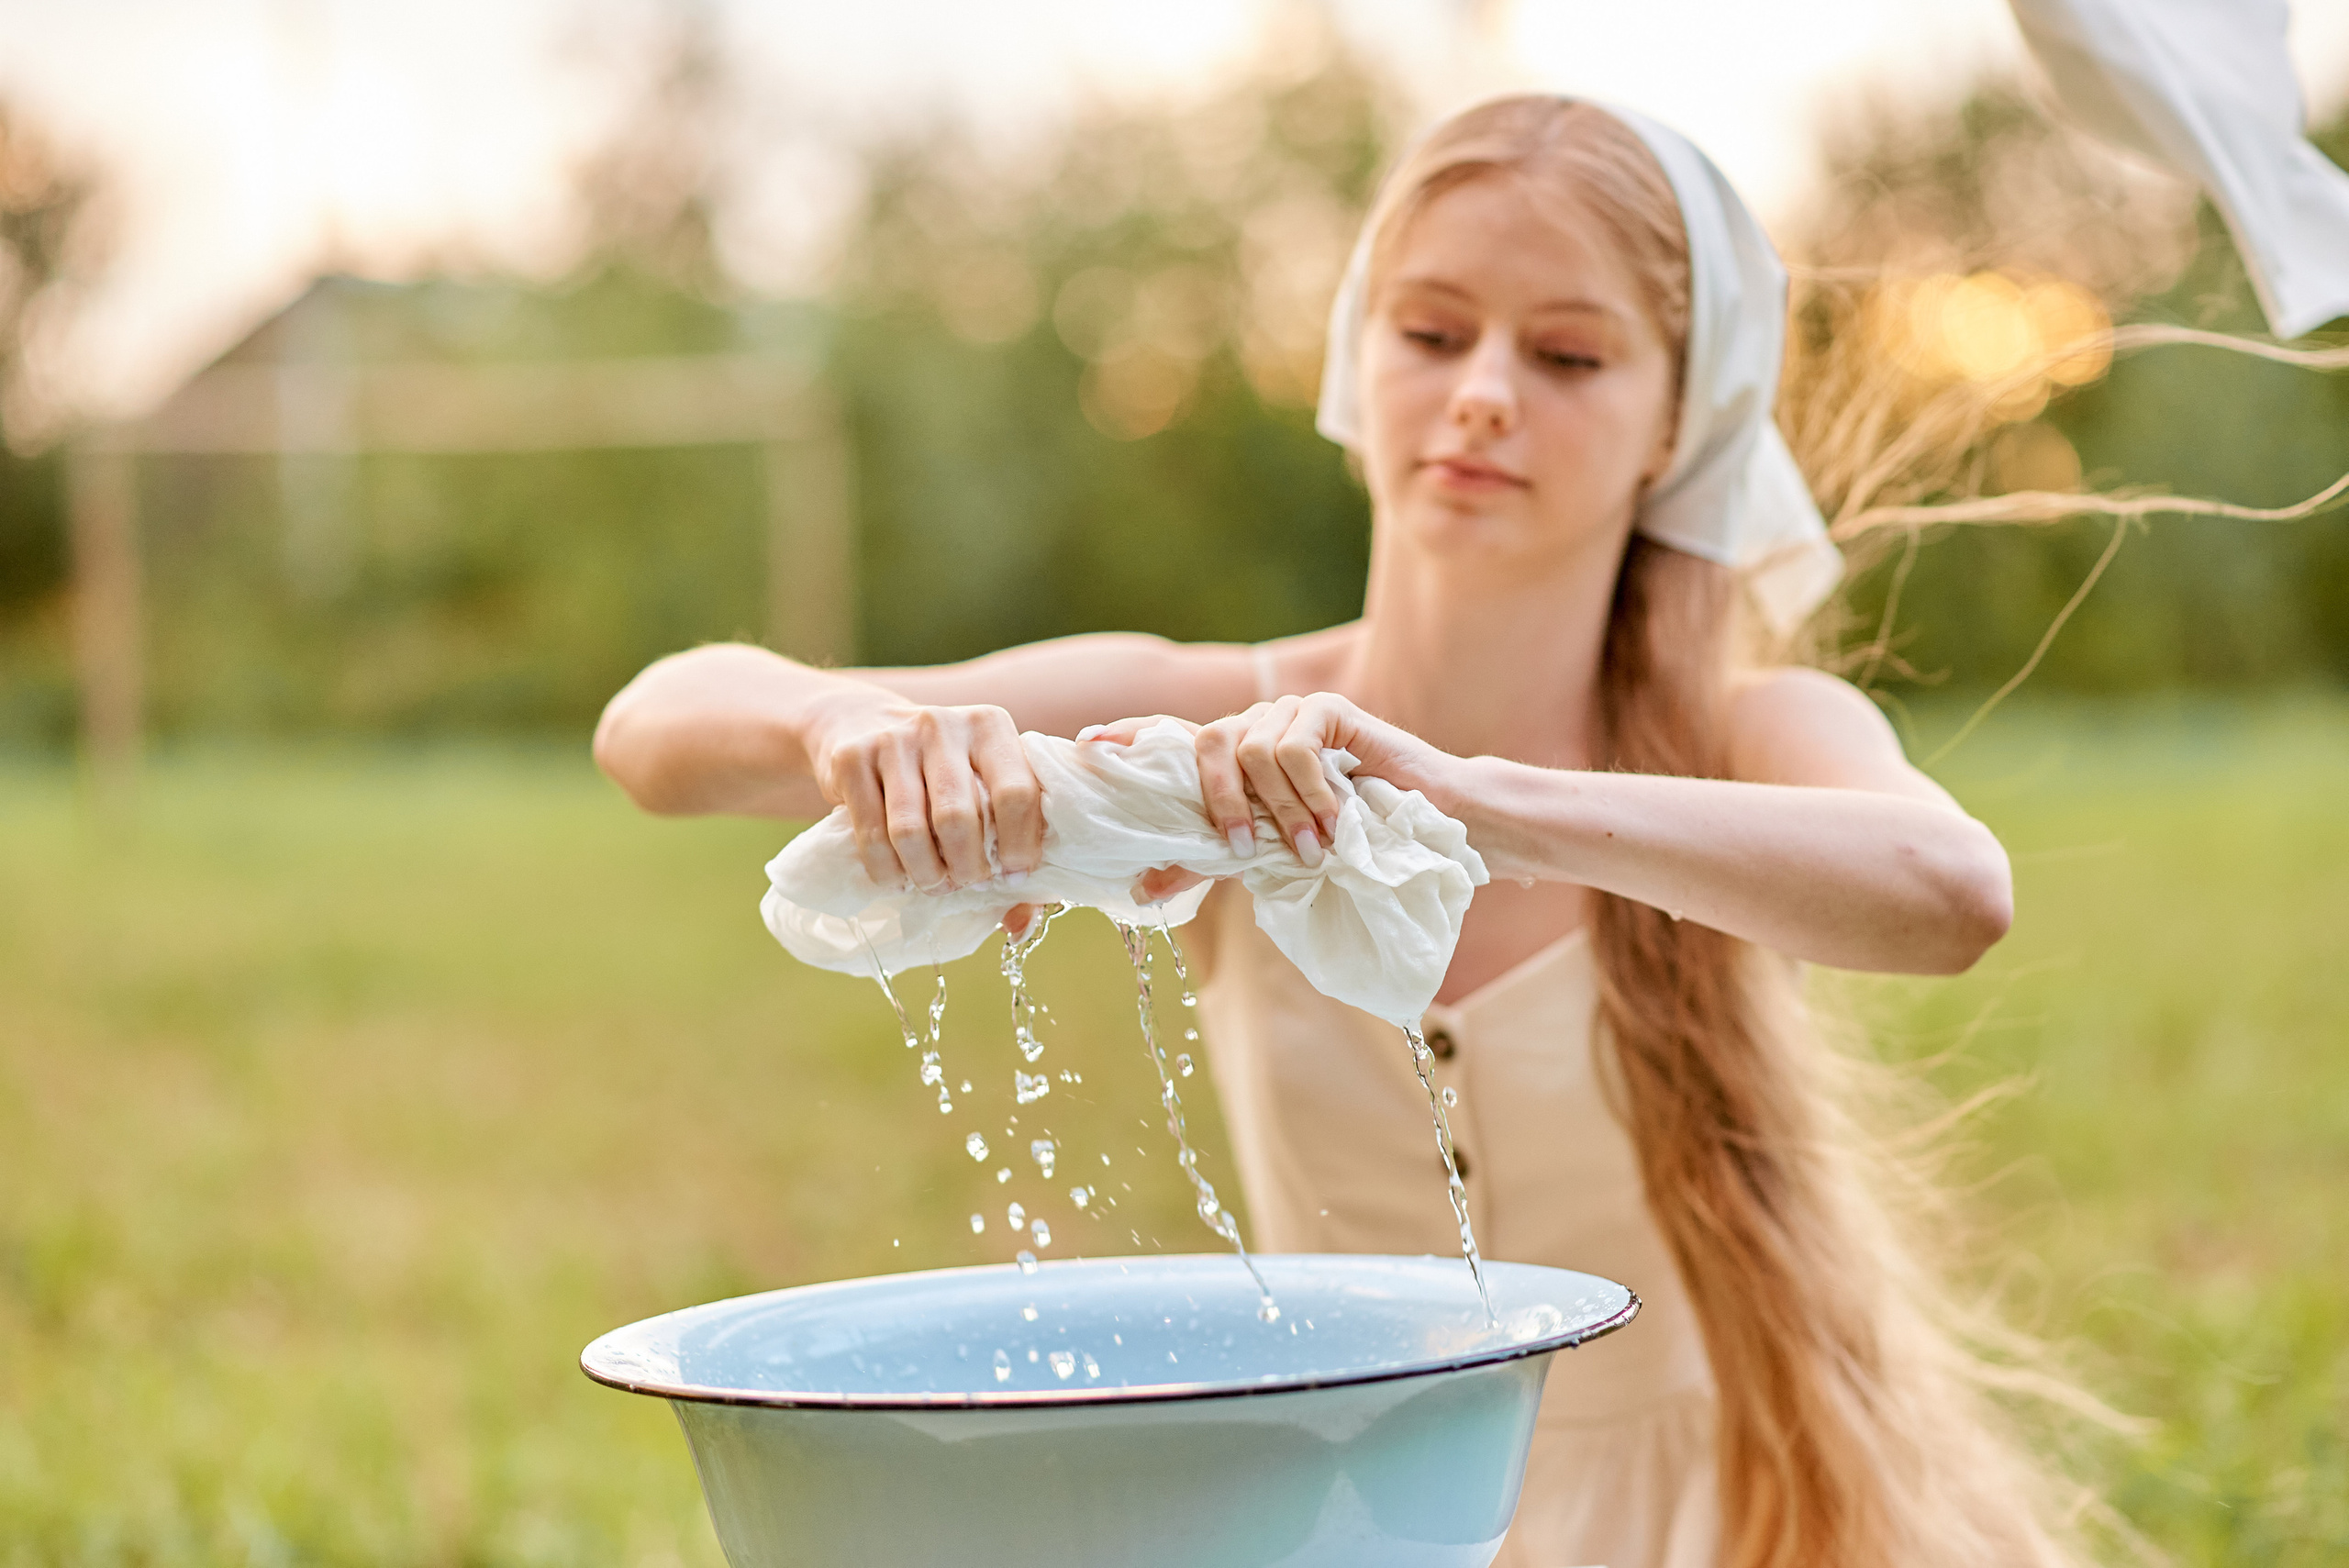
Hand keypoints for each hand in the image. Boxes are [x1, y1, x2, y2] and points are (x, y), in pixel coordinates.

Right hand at [802, 690, 1042, 892]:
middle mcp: (943, 725)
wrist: (859, 723)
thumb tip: (1021, 924)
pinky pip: (870, 835)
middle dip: (967, 868)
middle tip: (967, 884)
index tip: (1013, 876)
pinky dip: (887, 871)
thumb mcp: (980, 781)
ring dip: (925, 875)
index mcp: (990, 725)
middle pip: (959, 817)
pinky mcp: (851, 758)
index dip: (1019, 846)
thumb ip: (1013, 842)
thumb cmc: (938, 769)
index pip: (1016, 792)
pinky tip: (898, 878)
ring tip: (933, 884)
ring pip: (911, 831)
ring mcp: (893, 739)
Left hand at [1079, 695, 1453, 896]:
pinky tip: (1335, 819)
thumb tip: (1138, 891)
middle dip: (1218, 802)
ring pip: (1251, 751)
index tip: (1088, 745)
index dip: (1129, 735)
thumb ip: (1206, 860)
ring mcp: (1290, 713)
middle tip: (1242, 851)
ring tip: (1313, 846)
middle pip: (1205, 742)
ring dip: (1282, 811)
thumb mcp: (1265, 854)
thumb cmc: (1346, 841)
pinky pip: (1293, 746)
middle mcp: (1254, 727)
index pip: (1169, 735)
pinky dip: (1309, 790)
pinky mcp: (1327, 709)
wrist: (1426, 824)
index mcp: (1234, 757)